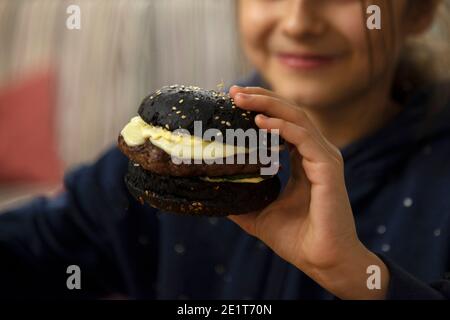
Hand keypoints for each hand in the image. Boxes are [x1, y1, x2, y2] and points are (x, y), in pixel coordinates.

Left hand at [227, 85, 389, 298]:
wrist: (323, 262)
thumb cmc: (297, 238)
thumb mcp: (259, 212)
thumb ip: (241, 197)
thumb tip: (213, 188)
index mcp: (304, 160)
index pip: (283, 123)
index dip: (260, 108)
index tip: (233, 100)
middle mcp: (316, 154)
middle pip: (289, 114)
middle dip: (261, 99)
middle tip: (233, 92)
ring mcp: (324, 159)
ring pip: (297, 119)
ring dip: (268, 105)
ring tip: (240, 99)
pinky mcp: (328, 169)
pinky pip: (304, 138)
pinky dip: (282, 127)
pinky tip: (260, 122)